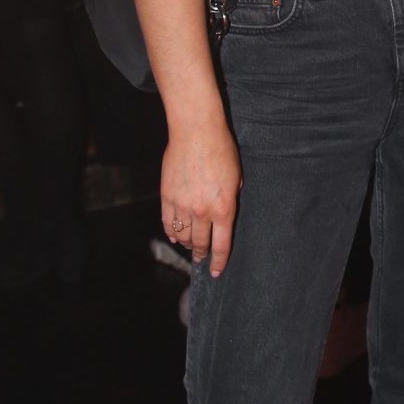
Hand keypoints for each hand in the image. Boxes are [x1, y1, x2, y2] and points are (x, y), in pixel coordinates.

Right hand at [161, 117, 242, 276]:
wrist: (196, 132)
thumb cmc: (221, 151)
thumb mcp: (236, 179)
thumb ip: (231, 200)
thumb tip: (225, 214)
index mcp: (224, 209)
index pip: (222, 245)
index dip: (219, 261)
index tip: (216, 271)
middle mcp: (203, 211)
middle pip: (201, 243)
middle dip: (202, 254)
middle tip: (203, 259)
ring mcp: (183, 204)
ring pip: (183, 235)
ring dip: (187, 244)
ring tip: (190, 247)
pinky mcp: (167, 196)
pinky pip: (168, 222)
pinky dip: (171, 232)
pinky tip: (175, 236)